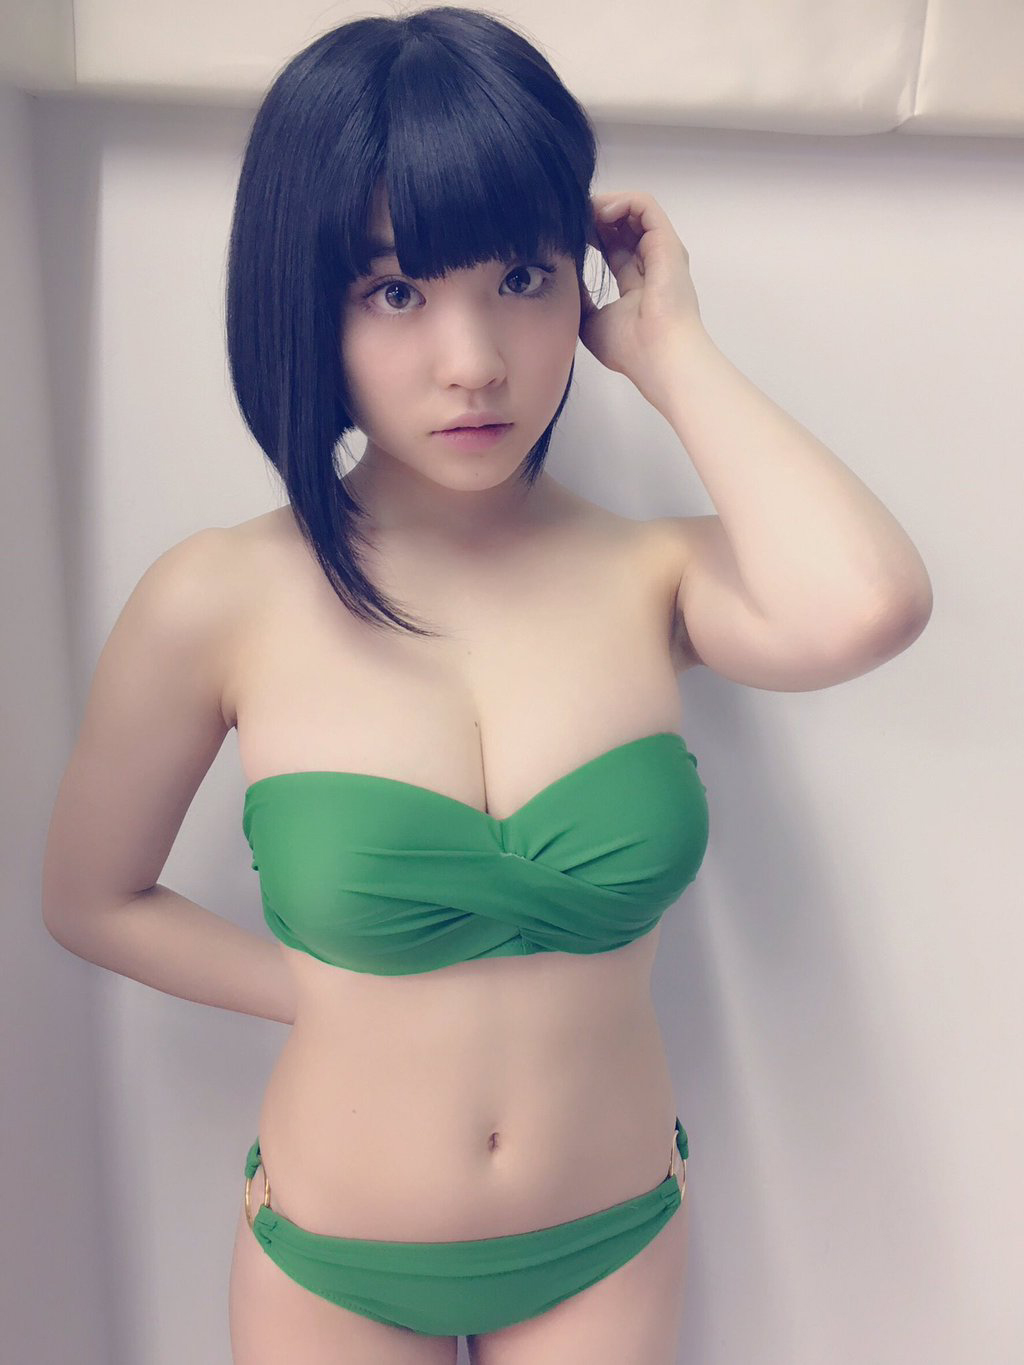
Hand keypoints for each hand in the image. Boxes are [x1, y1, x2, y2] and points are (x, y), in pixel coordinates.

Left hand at [578, 191, 704, 401]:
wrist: (657, 355)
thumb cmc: (630, 348)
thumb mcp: (591, 322)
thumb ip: (579, 298)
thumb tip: (564, 277)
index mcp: (635, 285)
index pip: (613, 248)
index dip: (589, 234)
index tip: (566, 234)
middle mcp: (651, 264)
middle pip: (622, 226)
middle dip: (594, 216)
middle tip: (569, 217)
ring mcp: (661, 251)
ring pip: (634, 211)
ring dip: (604, 204)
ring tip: (581, 212)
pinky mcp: (666, 241)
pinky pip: (644, 205)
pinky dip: (620, 201)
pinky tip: (598, 213)